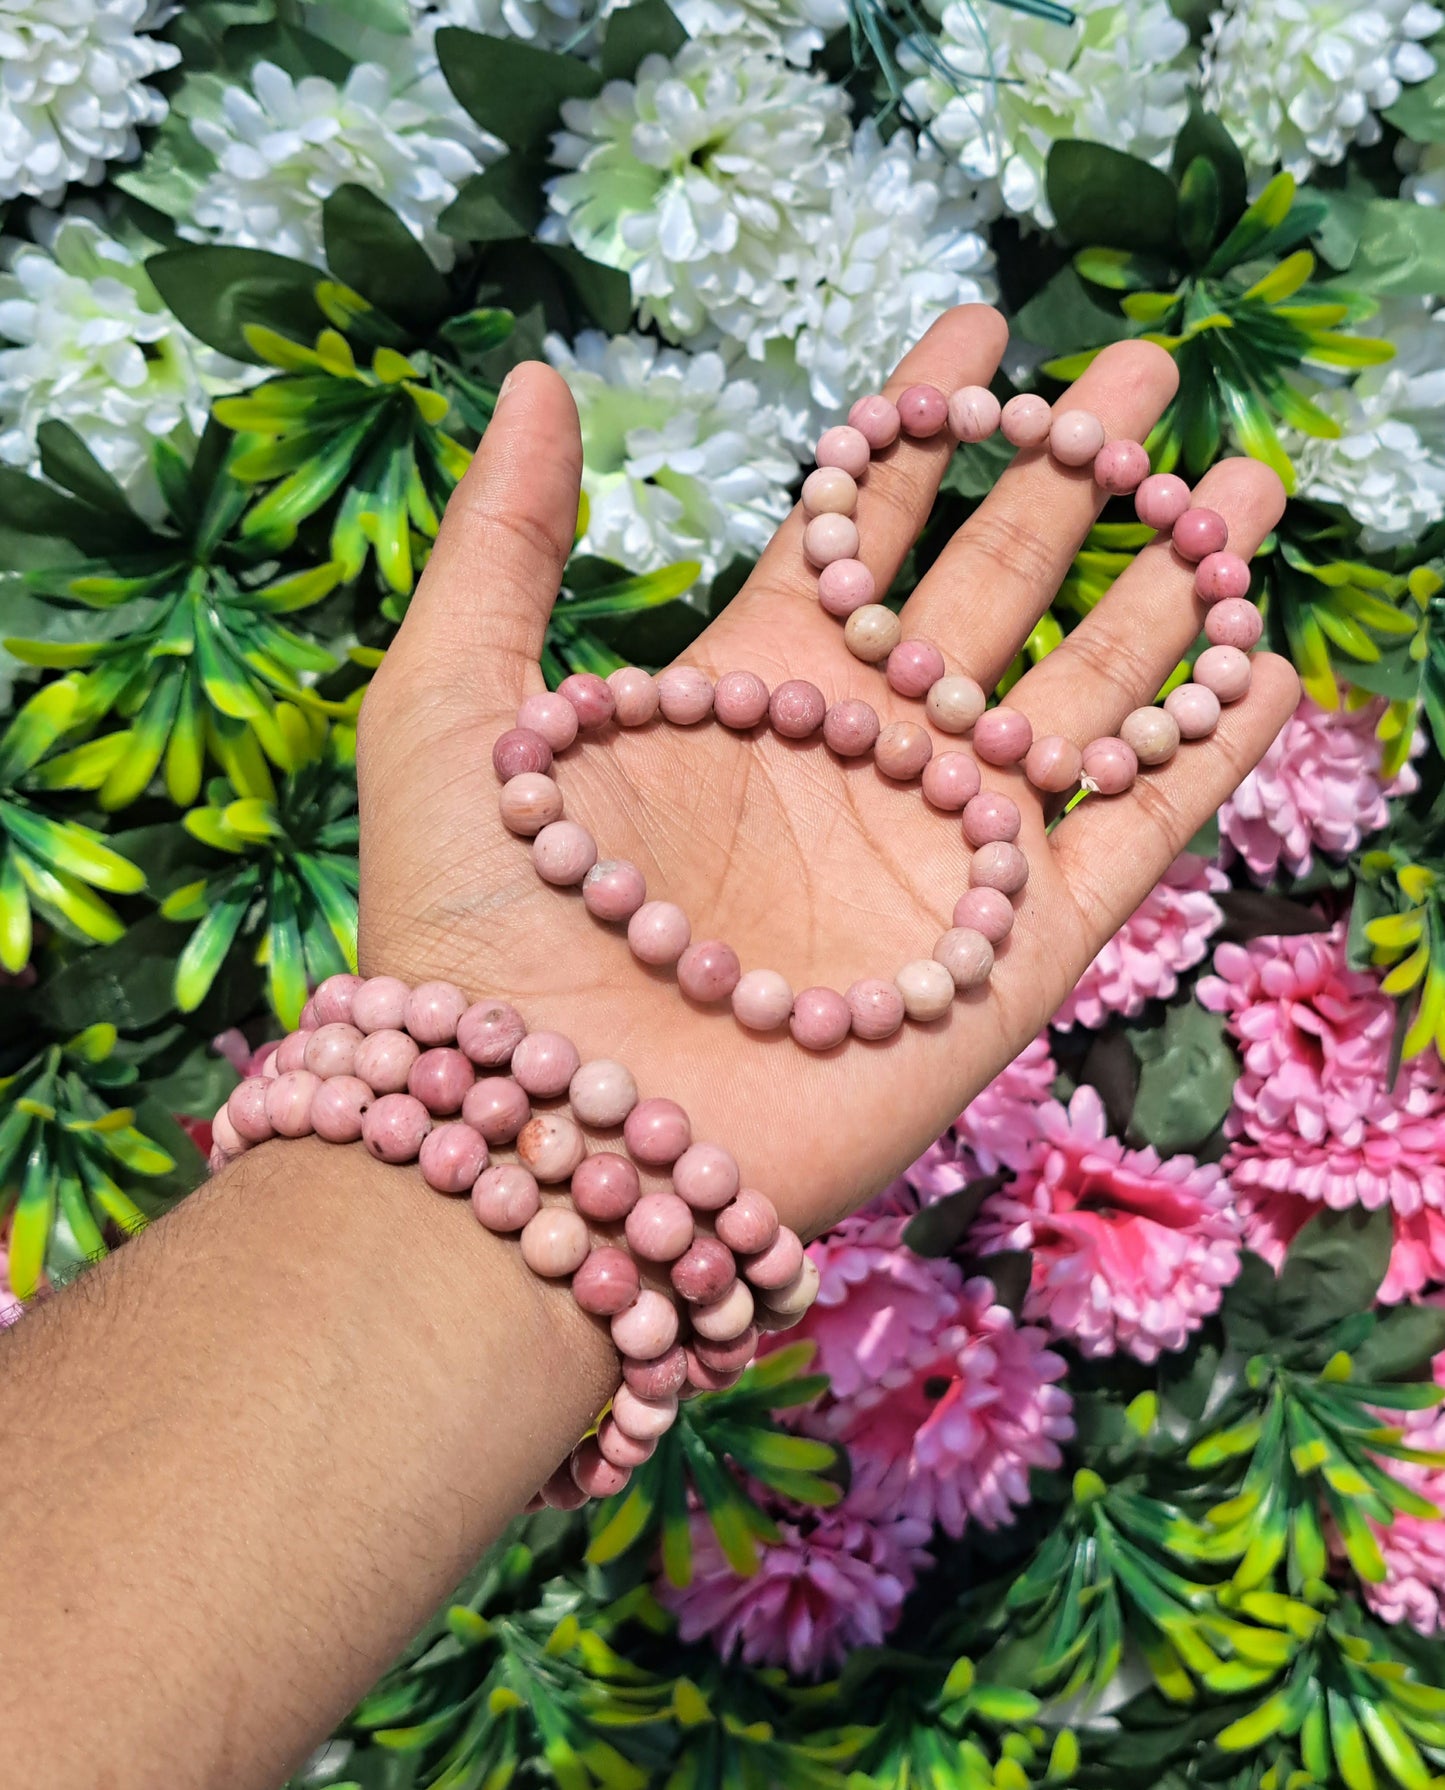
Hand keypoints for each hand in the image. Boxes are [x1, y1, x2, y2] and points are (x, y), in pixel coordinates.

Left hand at [357, 306, 1297, 1239]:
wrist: (537, 1140)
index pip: (856, 532)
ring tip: (1237, 484)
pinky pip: (1124, 843)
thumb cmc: (472, 932)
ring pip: (1080, 699)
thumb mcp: (452, 706)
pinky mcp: (998, 960)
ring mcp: (933, 859)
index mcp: (744, 695)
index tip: (981, 327)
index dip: (916, 428)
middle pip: (992, 592)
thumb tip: (546, 379)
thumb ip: (505, 542)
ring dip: (1165, 596)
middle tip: (1147, 372)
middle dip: (1071, 478)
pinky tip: (1259, 667)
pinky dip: (1198, 761)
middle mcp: (854, 765)